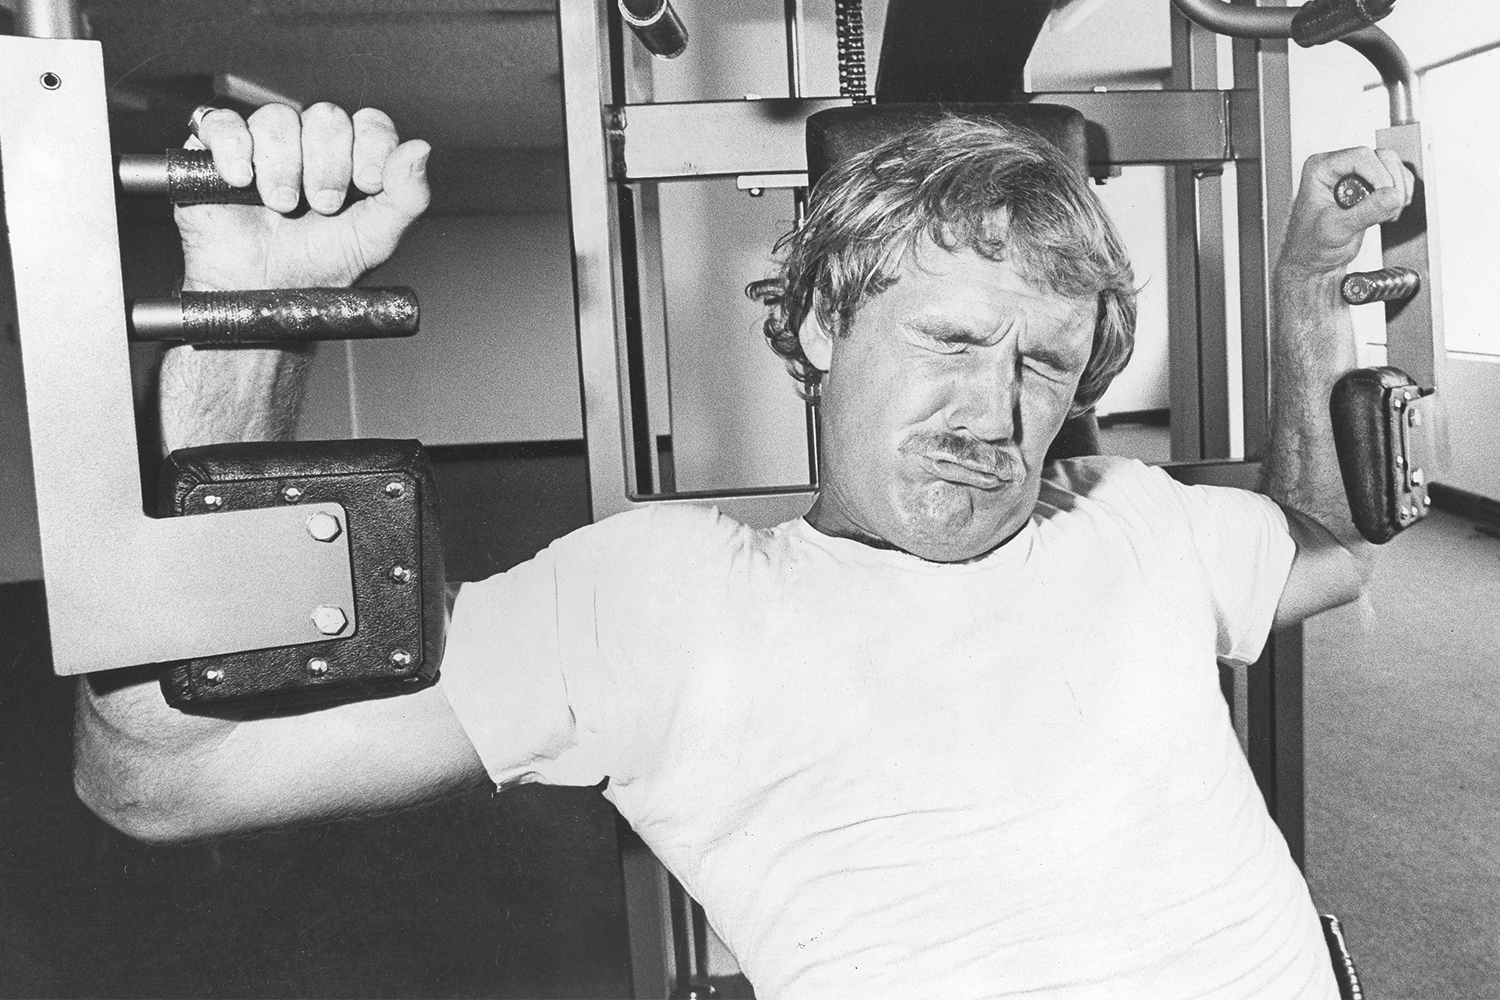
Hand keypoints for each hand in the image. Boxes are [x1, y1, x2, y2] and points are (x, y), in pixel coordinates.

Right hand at [177, 103, 429, 292]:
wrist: (262, 296)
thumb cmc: (317, 269)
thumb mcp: (374, 239)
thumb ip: (406, 197)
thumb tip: (421, 148)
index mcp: (351, 160)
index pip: (370, 123)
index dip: (372, 147)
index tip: (366, 185)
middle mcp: (309, 145)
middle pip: (327, 116)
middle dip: (329, 165)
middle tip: (321, 206)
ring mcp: (263, 145)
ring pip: (278, 118)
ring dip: (284, 167)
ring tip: (282, 206)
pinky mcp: (216, 152)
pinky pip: (222, 122)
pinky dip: (234, 148)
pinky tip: (241, 182)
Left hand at [1277, 145, 1413, 281]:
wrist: (1314, 262)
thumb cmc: (1312, 247)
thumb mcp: (1337, 231)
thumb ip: (1365, 212)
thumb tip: (1393, 196)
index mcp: (1320, 169)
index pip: (1361, 156)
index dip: (1379, 176)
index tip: (1385, 199)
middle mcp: (1337, 167)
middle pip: (1381, 158)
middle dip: (1391, 185)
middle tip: (1388, 211)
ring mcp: (1353, 174)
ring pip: (1392, 165)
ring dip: (1399, 189)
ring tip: (1388, 214)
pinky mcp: (1367, 185)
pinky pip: (1396, 177)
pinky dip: (1400, 193)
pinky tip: (1390, 212)